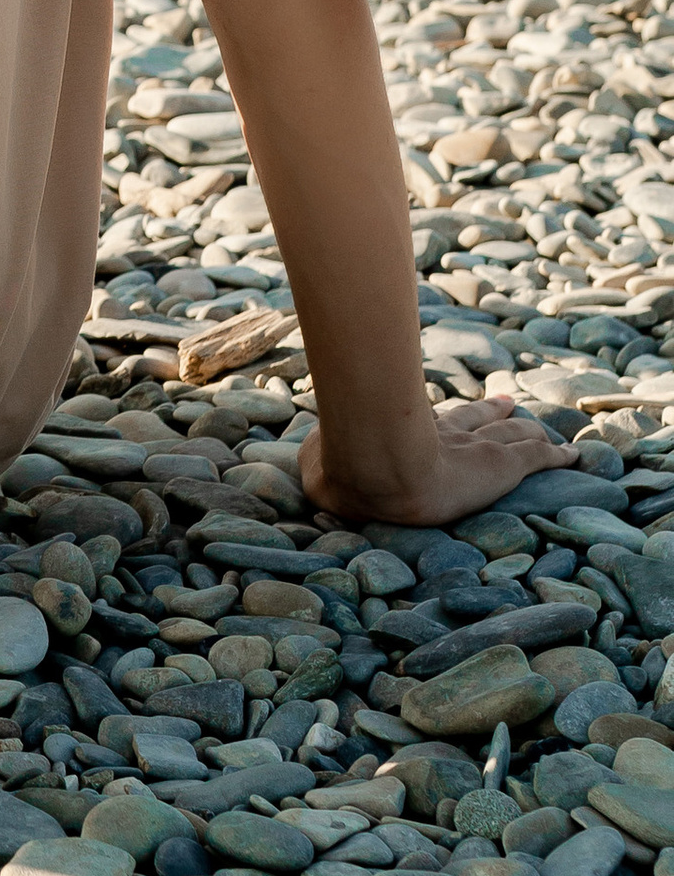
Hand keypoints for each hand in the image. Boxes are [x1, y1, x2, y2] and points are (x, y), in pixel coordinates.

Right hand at [306, 393, 577, 527]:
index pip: (433, 422)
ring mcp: (474, 449)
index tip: (446, 409)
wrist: (378, 473)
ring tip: (536, 424)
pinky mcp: (501, 466)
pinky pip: (536, 458)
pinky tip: (572, 455)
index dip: (442, 416)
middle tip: (507, 402)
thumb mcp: (319, 469)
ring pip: (509, 434)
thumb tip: (303, 466)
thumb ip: (317, 464)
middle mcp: (444, 435)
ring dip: (525, 429)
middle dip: (492, 413)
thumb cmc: (346, 472)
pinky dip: (556, 456)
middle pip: (476, 420)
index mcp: (404, 436)